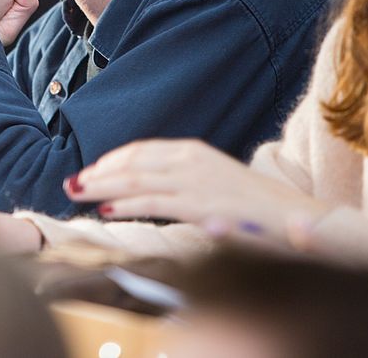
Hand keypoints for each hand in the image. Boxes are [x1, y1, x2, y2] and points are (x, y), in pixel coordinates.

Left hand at [66, 139, 325, 246]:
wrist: (293, 216)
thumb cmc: (253, 204)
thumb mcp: (213, 181)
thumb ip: (182, 180)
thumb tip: (148, 186)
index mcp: (193, 150)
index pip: (141, 150)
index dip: (112, 160)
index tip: (91, 171)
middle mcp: (190, 159)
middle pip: (132, 162)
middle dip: (100, 173)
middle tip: (73, 182)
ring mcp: (194, 181)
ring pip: (136, 180)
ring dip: (103, 187)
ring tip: (79, 193)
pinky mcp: (199, 204)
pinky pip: (153, 202)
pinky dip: (126, 205)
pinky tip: (107, 210)